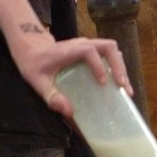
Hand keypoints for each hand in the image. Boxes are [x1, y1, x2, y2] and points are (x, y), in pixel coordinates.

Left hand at [8, 34, 131, 118]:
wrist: (31, 46)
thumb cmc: (33, 63)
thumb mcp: (36, 81)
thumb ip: (50, 95)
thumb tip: (69, 112)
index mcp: (69, 50)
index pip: (89, 51)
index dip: (98, 65)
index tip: (103, 83)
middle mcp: (82, 44)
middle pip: (108, 47)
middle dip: (119, 66)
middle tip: (123, 87)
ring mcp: (89, 45)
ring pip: (112, 49)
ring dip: (121, 67)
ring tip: (125, 89)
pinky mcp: (93, 50)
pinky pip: (110, 55)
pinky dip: (117, 67)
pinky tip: (118, 85)